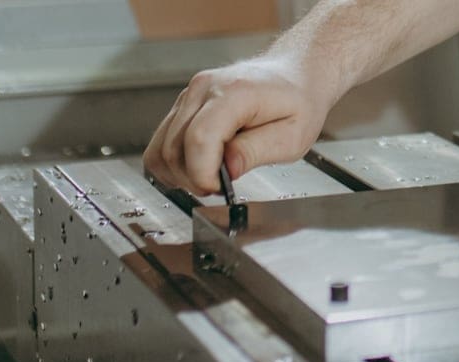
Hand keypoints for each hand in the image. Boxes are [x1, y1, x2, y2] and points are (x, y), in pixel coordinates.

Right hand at [142, 57, 338, 193]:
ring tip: (211, 178)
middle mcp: (203, 89)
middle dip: (192, 179)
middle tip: (220, 187)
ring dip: (179, 175)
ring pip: (161, 148)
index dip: (203, 174)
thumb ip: (255, 151)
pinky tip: (199, 167)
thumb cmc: (298, 103)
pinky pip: (163, 142)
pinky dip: (174, 164)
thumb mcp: (292, 136)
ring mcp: (189, 95)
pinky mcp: (183, 105)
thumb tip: (227, 170)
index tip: (220, 189)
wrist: (294, 75)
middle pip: (173, 148)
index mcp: (234, 93)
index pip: (199, 139)